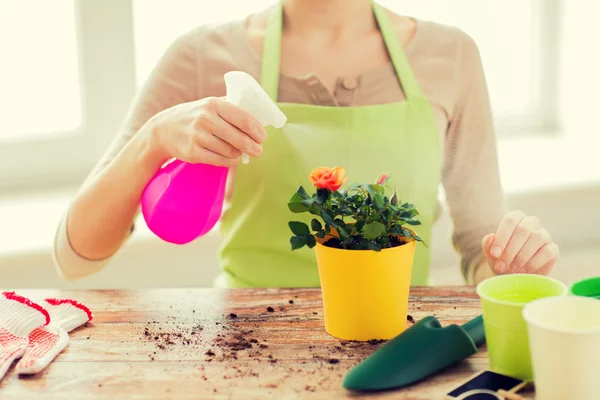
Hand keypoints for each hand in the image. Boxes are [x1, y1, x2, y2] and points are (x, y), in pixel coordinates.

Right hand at [145, 97, 266, 166]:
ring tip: (240, 152)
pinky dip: (229, 161)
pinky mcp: (193, 152)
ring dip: (239, 154)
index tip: (262, 137)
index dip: (257, 130)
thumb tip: (258, 117)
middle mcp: (205, 119)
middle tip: (258, 150)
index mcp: (213, 104)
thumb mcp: (209, 105)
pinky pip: (220, 160)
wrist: (163, 129)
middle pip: (239, 138)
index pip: (243, 118)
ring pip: (230, 151)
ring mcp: (198, 136)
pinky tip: (231, 158)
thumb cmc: (194, 116)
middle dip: (253, 146)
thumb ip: (231, 108)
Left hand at [481, 210, 558, 275]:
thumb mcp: (491, 254)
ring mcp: (544, 235)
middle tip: (501, 266)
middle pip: (523, 229)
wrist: (514, 276)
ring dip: (522, 256)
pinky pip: (547, 252)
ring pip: (537, 238)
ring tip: (512, 270)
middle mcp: (531, 223)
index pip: (510, 220)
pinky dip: (534, 263)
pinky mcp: (553, 249)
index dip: (502, 237)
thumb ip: (487, 244)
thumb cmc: (501, 260)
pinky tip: (524, 271)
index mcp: (515, 218)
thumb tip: (490, 236)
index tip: (495, 254)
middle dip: (510, 250)